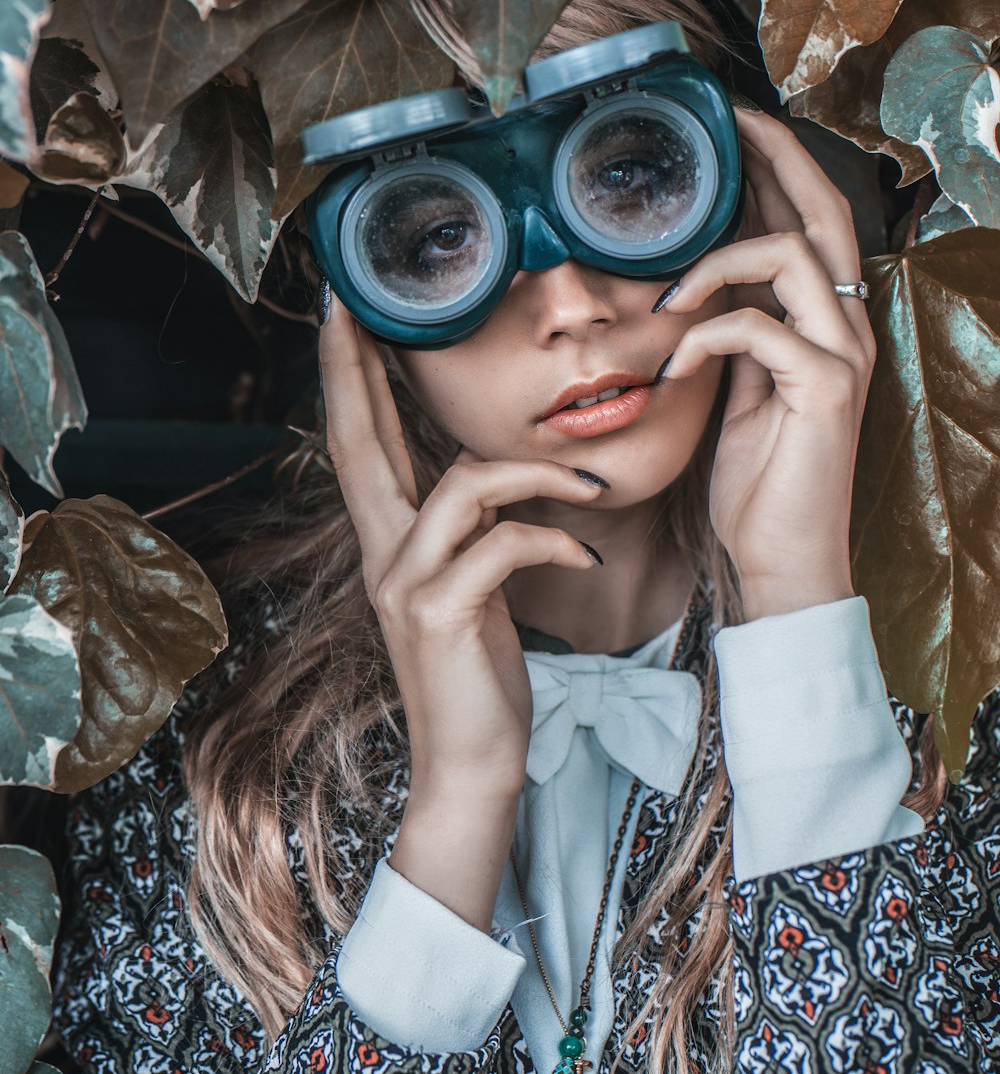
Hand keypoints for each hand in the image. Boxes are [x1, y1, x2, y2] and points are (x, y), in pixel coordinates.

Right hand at [318, 289, 605, 797]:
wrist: (473, 768)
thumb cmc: (480, 677)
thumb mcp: (471, 591)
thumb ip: (469, 534)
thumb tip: (498, 479)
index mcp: (389, 545)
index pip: (359, 445)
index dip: (347, 379)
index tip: (344, 317)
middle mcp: (382, 556)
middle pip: (361, 443)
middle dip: (357, 370)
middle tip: (354, 305)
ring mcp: (404, 585)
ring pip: (463, 485)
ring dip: (537, 473)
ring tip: (590, 483)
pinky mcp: (440, 614)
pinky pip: (504, 544)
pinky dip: (553, 539)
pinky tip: (583, 556)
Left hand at [654, 111, 876, 620]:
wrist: (781, 559)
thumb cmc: (760, 483)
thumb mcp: (740, 396)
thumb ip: (737, 341)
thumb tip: (704, 297)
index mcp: (827, 325)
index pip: (813, 224)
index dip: (781, 167)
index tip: (737, 130)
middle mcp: (848, 329)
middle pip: (823, 212)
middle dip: (776, 156)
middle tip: (729, 124)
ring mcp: (843, 357)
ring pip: (791, 255)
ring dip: (717, 261)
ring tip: (670, 299)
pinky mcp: (824, 390)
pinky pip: (759, 328)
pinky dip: (704, 337)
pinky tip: (673, 368)